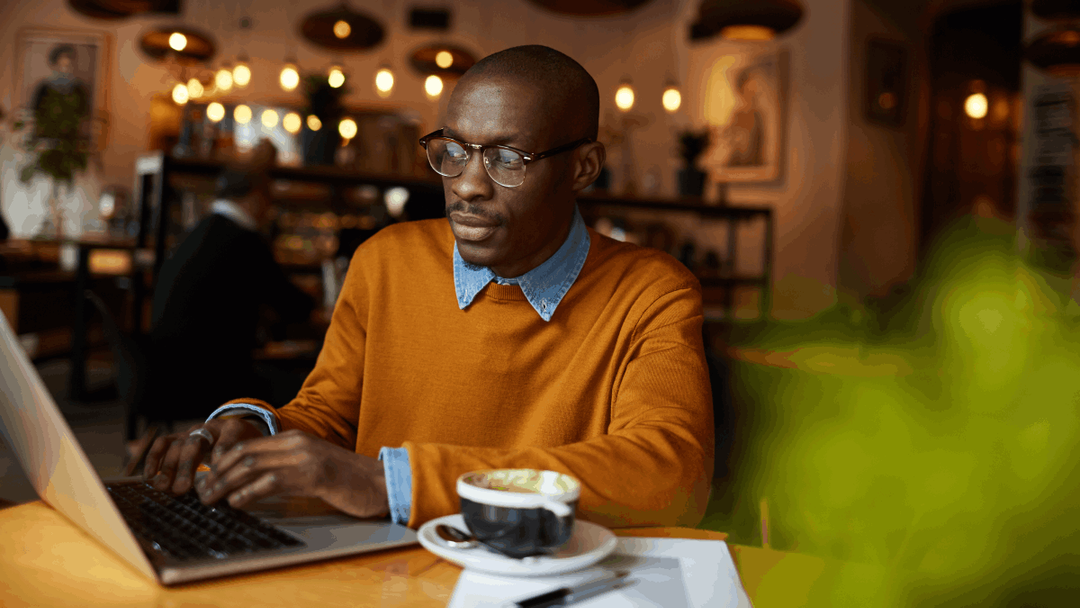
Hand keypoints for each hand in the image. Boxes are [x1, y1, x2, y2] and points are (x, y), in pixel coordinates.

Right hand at [142, 418, 264, 494]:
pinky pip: (163, 444)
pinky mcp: (179, 437)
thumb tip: (228, 492)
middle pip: (196, 443)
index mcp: (234, 429)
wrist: (237, 431)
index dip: (222, 452)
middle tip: (182, 489)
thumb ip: (242, 466)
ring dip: (169, 467)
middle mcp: (210, 428)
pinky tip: (150, 477)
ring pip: (177, 444)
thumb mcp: (250, 454)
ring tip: (164, 488)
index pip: (229, 438)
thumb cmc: (243, 449)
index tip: (217, 472)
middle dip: (187, 466)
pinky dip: (153, 459)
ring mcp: (192, 431)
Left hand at [195, 430, 389, 518]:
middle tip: (202, 492)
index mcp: (295, 438)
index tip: (208, 479)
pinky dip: (249, 492)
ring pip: (252, 466)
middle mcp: (297, 443)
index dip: (222, 462)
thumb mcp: (312, 467)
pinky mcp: (314, 475)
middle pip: (244, 454)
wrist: (381, 481)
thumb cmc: (347, 480)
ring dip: (225, 484)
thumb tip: (253, 484)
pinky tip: (237, 503)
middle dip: (217, 474)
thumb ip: (286, 469)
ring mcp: (305, 457)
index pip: (247, 445)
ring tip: (211, 499)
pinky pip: (272, 482)